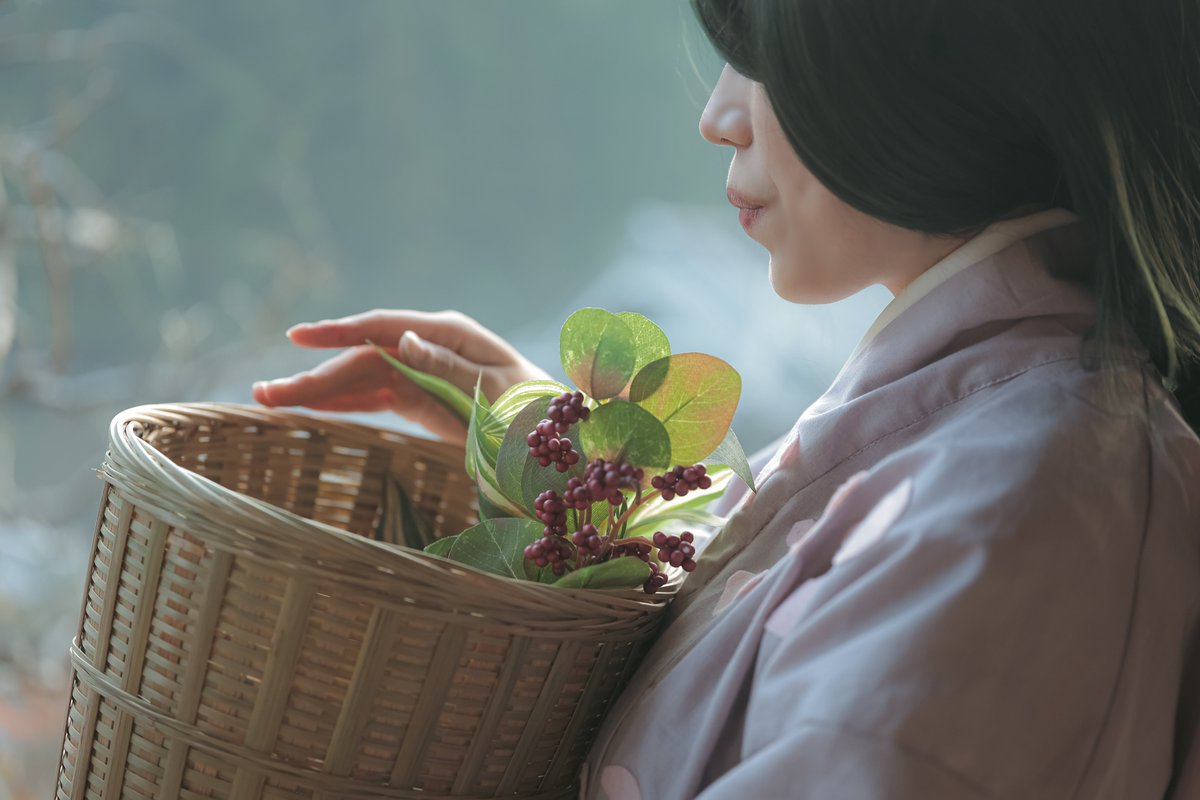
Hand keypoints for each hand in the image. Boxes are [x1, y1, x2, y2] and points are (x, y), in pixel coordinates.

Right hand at [252, 309, 550, 443]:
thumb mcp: (497, 388)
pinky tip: (308, 410)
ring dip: (317, 391)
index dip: (339, 331)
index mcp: (448, 333)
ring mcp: (420, 372)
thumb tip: (402, 339)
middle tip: (264, 394)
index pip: (383, 327)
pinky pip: (372, 399)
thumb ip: (448, 365)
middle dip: (313, 376)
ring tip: (268, 401)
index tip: (297, 337)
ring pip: (358, 380)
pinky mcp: (418, 399)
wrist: (560, 435)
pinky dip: (341, 405)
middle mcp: (428, 346)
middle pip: (361, 358)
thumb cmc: (535, 408)